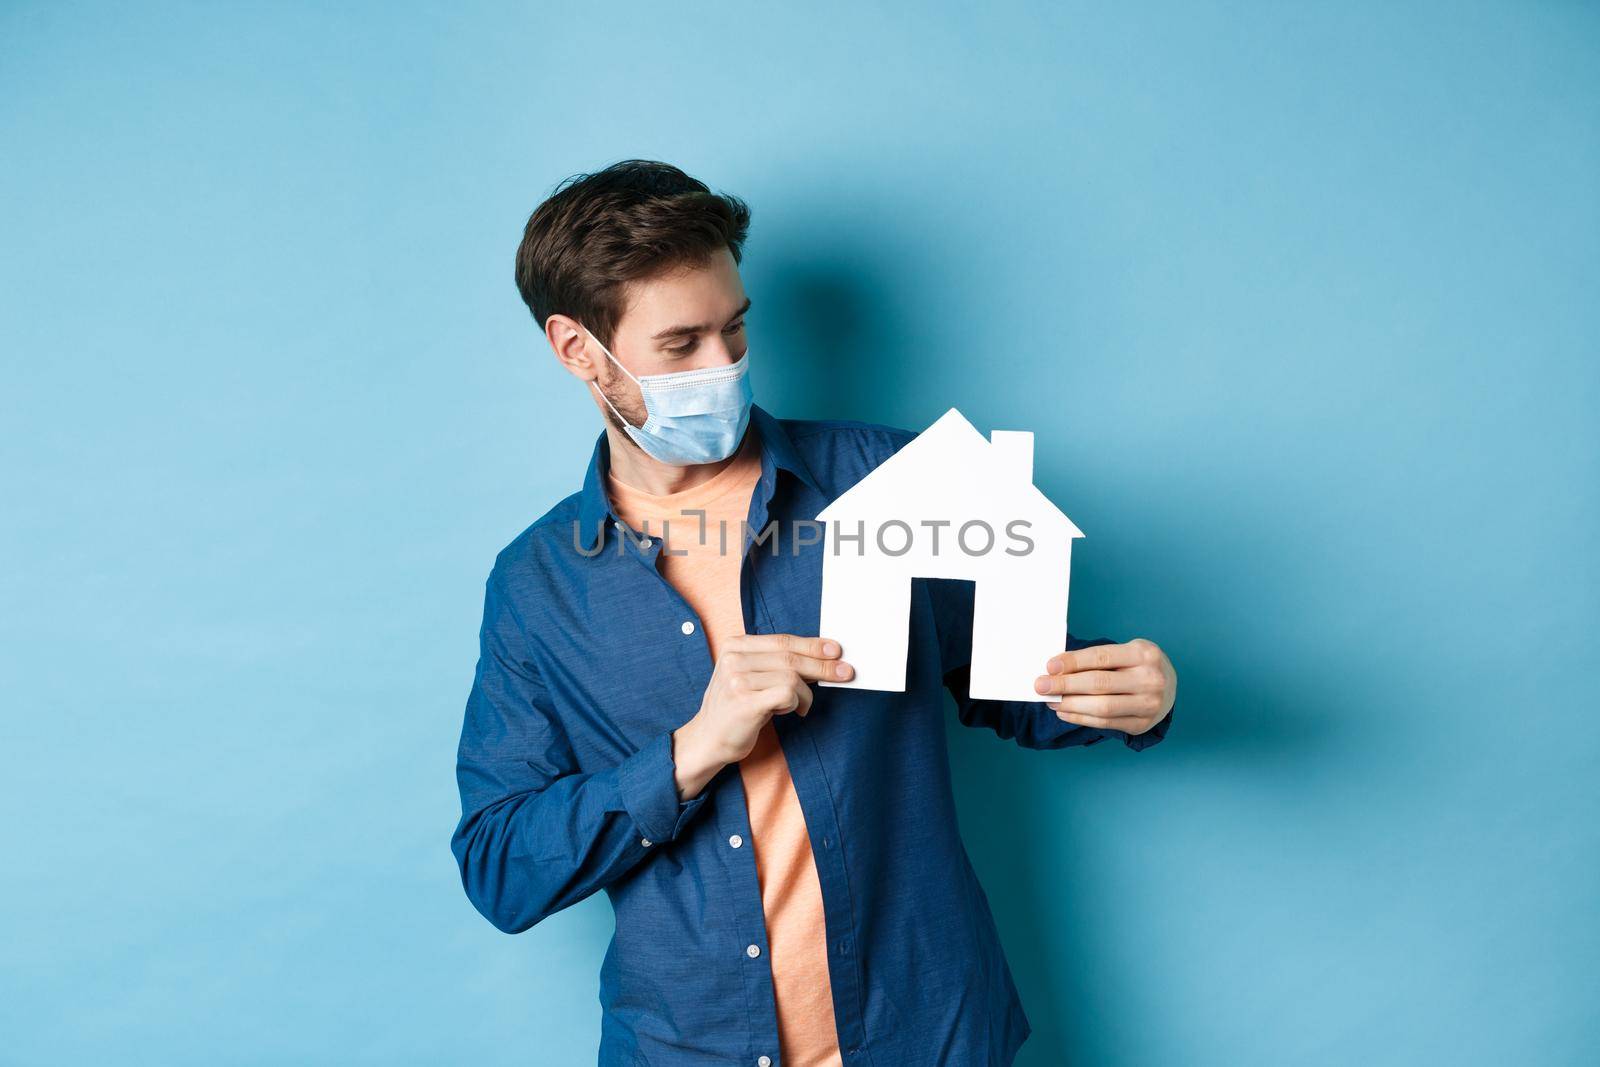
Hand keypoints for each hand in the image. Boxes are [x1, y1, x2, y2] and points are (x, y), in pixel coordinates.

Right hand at [672, 633, 852, 798]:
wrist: (708, 739)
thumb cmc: (736, 708)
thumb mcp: (750, 677)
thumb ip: (776, 664)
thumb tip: (820, 658)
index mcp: (735, 646)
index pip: (783, 641)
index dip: (812, 645)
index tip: (836, 650)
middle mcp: (734, 659)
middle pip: (791, 657)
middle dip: (823, 666)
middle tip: (846, 672)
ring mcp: (737, 679)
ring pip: (792, 677)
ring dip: (805, 694)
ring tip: (799, 706)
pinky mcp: (745, 701)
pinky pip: (787, 694)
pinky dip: (796, 703)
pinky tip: (788, 712)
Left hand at [1032, 638, 1175, 735]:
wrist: (1168, 687)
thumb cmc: (1137, 665)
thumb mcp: (1125, 652)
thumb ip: (1096, 659)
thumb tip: (1056, 668)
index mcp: (1145, 654)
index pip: (1101, 657)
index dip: (1073, 662)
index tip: (1049, 667)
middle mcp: (1151, 679)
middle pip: (1099, 684)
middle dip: (1065, 685)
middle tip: (1041, 686)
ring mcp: (1149, 704)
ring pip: (1101, 707)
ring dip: (1070, 705)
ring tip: (1051, 700)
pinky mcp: (1142, 724)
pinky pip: (1105, 723)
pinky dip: (1081, 718)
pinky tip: (1064, 712)